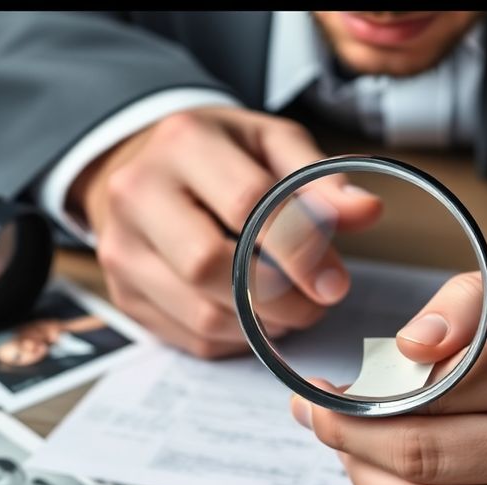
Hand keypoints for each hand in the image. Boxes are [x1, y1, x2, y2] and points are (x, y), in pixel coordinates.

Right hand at [69, 107, 382, 357]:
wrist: (146, 164)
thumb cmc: (221, 153)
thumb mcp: (274, 143)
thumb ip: (320, 178)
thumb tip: (366, 212)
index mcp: (182, 142)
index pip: (246, 204)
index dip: (297, 250)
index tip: (335, 281)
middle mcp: (137, 193)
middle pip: (209, 265)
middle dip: (278, 297)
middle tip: (318, 303)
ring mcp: (120, 248)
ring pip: (200, 313)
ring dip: (262, 327)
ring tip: (294, 311)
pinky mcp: (122, 293)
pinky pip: (189, 337)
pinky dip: (237, 341)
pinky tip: (259, 320)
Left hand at [291, 266, 486, 484]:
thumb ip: (467, 300)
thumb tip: (404, 347)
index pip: (440, 383)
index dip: (363, 391)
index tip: (320, 389)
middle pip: (424, 453)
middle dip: (349, 437)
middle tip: (314, 418)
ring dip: (369, 478)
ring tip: (346, 447)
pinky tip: (390, 478)